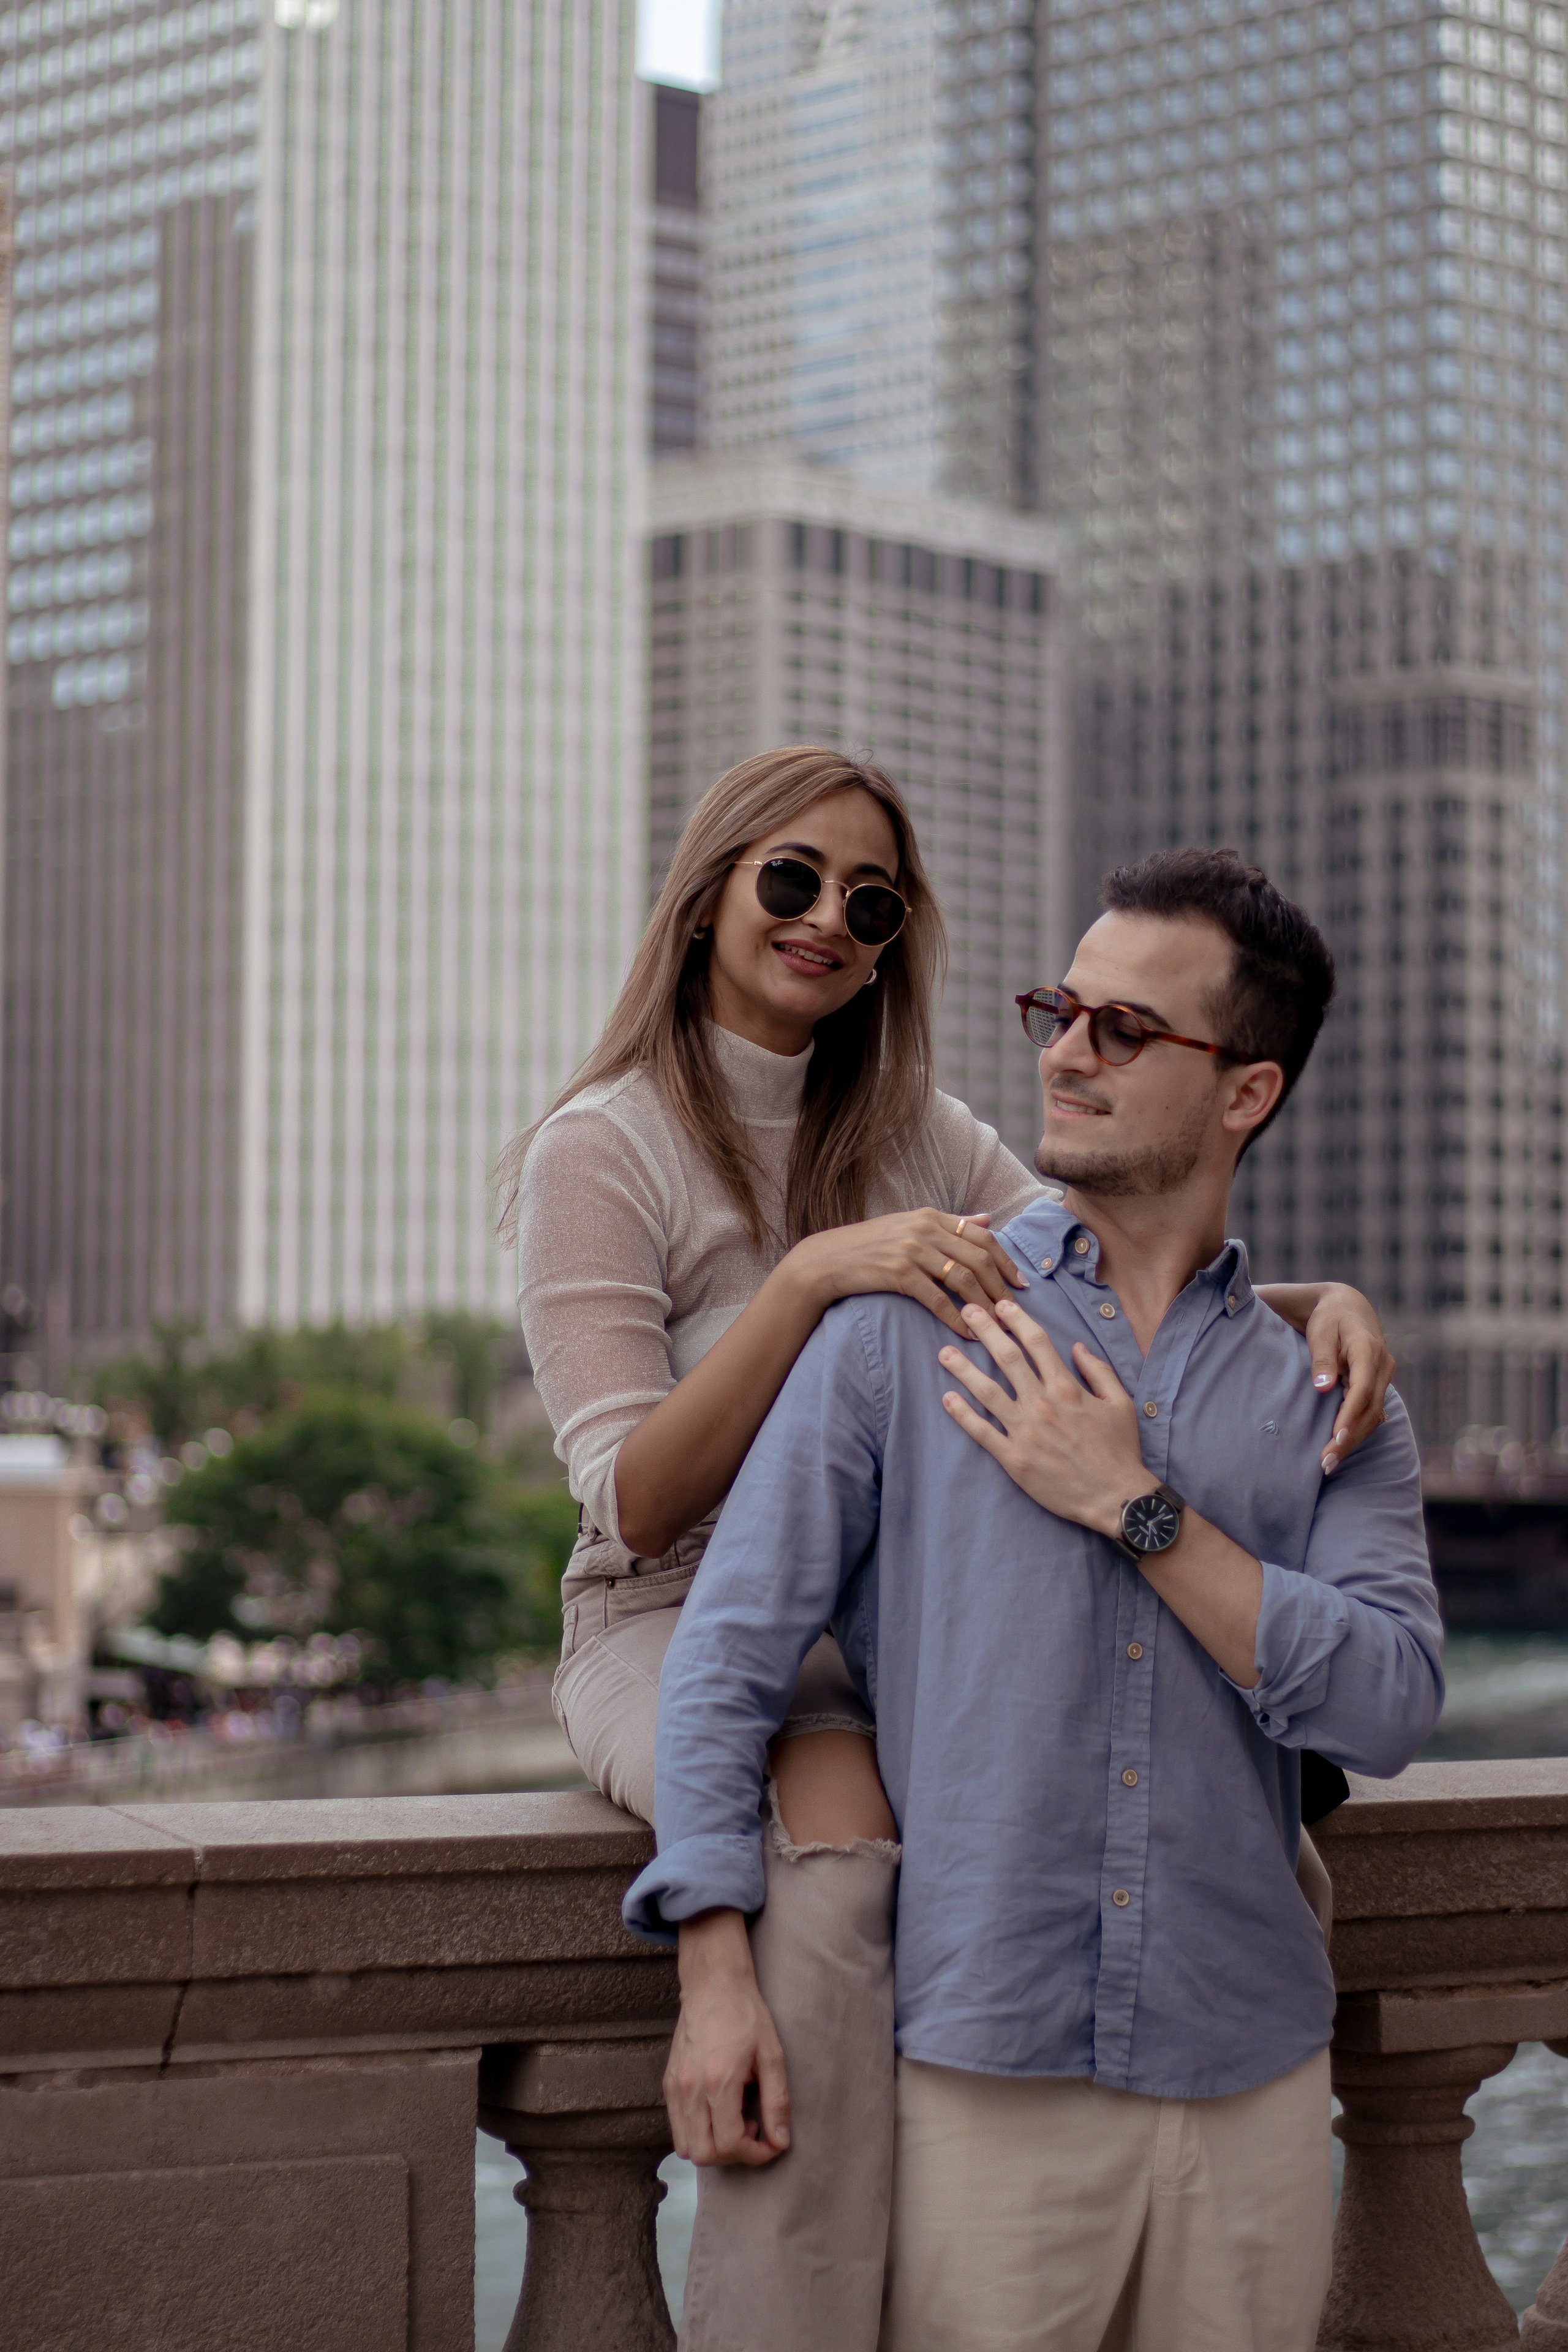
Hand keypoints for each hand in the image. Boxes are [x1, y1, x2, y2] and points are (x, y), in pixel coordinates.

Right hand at [665, 1911, 791, 2166]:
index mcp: (719, 2080)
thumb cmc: (745, 2015)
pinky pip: (678, 2126)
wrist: (714, 1985)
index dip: (755, 2154)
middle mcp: (691, 2088)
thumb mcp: (772, 2056)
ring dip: (713, 2147)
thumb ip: (776, 2101)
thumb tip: (780, 2141)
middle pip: (704, 2154)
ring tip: (735, 2121)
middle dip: (733, 2155)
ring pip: (686, 2146)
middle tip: (753, 2132)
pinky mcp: (669, 2083)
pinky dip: (699, 2133)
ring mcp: (676, 2086)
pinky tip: (719, 2111)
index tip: (771, 2142)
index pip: (730, 2144)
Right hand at [788, 1208, 1027, 1340]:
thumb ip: (950, 1223)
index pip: (983, 1236)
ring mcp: (912, 1250)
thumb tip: (987, 1218)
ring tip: (996, 1324)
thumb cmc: (870, 1246)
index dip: (1006, 1261)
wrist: (827, 1260)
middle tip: (1014, 1310)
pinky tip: (967, 1333)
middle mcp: (925, 1229)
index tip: (1022, 1282)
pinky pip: (938, 1299)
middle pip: (979, 1258)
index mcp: (931, 1216)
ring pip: (964, 1279)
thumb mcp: (910, 1225)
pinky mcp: (899, 1273)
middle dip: (1002, 1286)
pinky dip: (957, 1318)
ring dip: (985, 1304)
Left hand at [937, 1298, 1148, 1535]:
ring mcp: (1025, 1431)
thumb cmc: (1120, 1450)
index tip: (1001, 1305)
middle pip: (1007, 1357)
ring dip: (963, 1369)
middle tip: (966, 1312)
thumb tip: (1077, 1347)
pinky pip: (983, 1432)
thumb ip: (1099, 1371)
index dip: (1017, 1320)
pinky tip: (948, 1399)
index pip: (1036, 1342)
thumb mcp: (1120, 1403)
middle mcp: (1042, 1403)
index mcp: (1067, 1387)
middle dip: (984, 1330)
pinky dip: (963, 1415)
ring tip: (944, 1353)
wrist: (1116, 1497)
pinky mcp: (1014, 1458)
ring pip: (987, 1391)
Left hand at [1303, 1285, 1395, 1476]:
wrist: (1348, 1308)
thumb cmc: (1329, 1319)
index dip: (1349, 1416)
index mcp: (1368, 1350)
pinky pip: (1371, 1412)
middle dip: (1349, 1438)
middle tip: (1326, 1462)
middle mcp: (1382, 1366)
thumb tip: (1322, 1388)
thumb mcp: (1321, 1332)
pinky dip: (1357, 1431)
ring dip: (1353, 1440)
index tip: (1335, 1438)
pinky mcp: (1378, 1385)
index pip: (1362, 1390)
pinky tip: (1340, 1448)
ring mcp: (1383, 1377)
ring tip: (1329, 1463)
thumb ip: (1322, 1359)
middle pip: (1369, 1409)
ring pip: (1373, 1415)